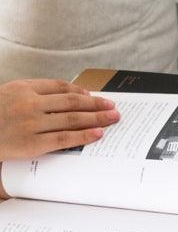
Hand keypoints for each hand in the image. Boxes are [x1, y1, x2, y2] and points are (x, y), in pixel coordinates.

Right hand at [0, 79, 119, 161]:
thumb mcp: (10, 94)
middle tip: (114, 107)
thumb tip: (70, 94)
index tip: (96, 97)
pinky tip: (98, 134)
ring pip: (72, 119)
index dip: (82, 92)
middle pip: (72, 102)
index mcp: (24, 88)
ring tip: (112, 119)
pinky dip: (83, 136)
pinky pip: (63, 139)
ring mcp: (31, 123)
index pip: (61, 87)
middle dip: (96, 105)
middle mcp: (29, 103)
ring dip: (96, 119)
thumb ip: (35, 92)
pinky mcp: (31, 143)